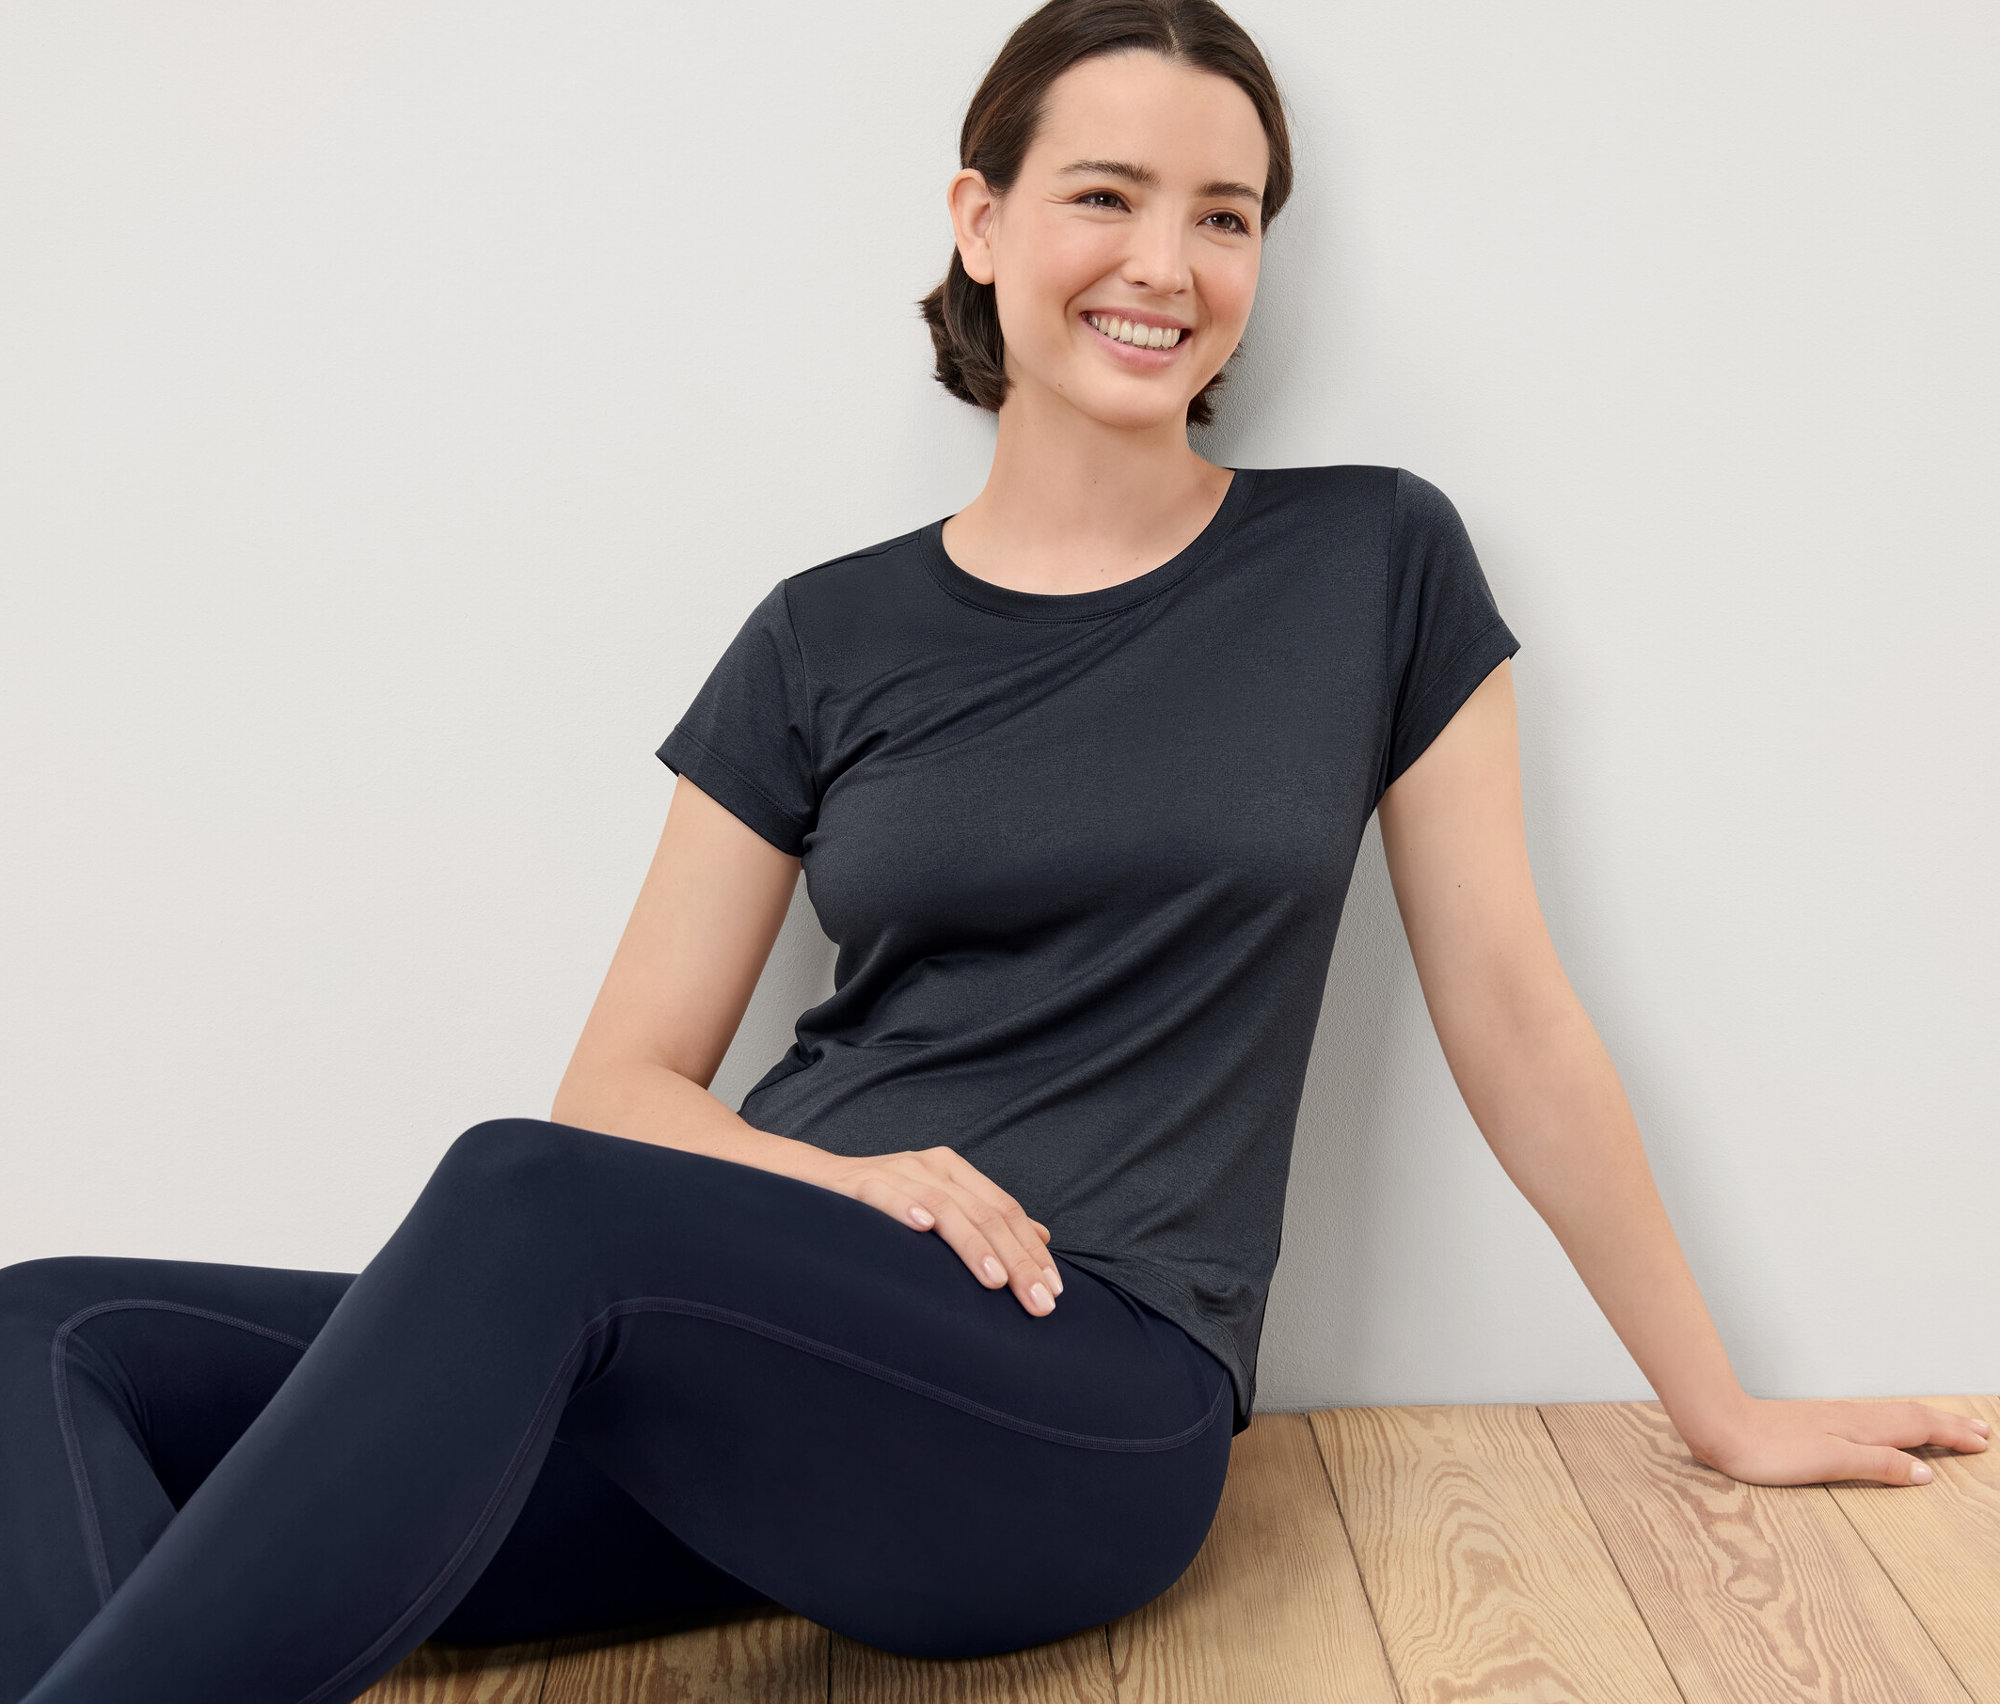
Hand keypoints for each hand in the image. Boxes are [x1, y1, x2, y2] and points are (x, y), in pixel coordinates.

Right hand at [792, 1144, 1061, 1316]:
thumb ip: (986, 1220)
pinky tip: (924, 1227)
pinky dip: (907, 1208)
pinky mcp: (859, 1183)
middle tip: (1039, 1303)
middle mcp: (930, 1166)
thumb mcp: (941, 1207)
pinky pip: (886, 1195)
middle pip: (985, 1213)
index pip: (1005, 1211)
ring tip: (997, 1281)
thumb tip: (1041, 1237)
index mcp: (954, 1171)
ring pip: (946, 1207)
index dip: (1032, 1251)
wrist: (811, 1184)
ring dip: (974, 1246)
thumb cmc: (882, 1206)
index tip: (1054, 1292)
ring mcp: (896, 1172)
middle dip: (1017, 1261)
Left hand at [1685, 1396, 1989, 1485]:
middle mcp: (1852, 1418)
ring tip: (1949, 1424)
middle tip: (1982, 1430)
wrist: (1721, 1425)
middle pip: (1911, 1417)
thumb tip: (1924, 1472)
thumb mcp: (1829, 1462)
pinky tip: (1889, 1427)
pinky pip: (1872, 1417)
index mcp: (1860, 1428)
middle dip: (1948, 1423)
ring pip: (1892, 1414)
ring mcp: (1834, 1418)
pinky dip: (1896, 1421)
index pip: (1918, 1428)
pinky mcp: (1817, 1422)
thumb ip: (1877, 1464)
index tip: (1983, 1441)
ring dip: (1926, 1418)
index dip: (1952, 1435)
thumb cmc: (1768, 1449)